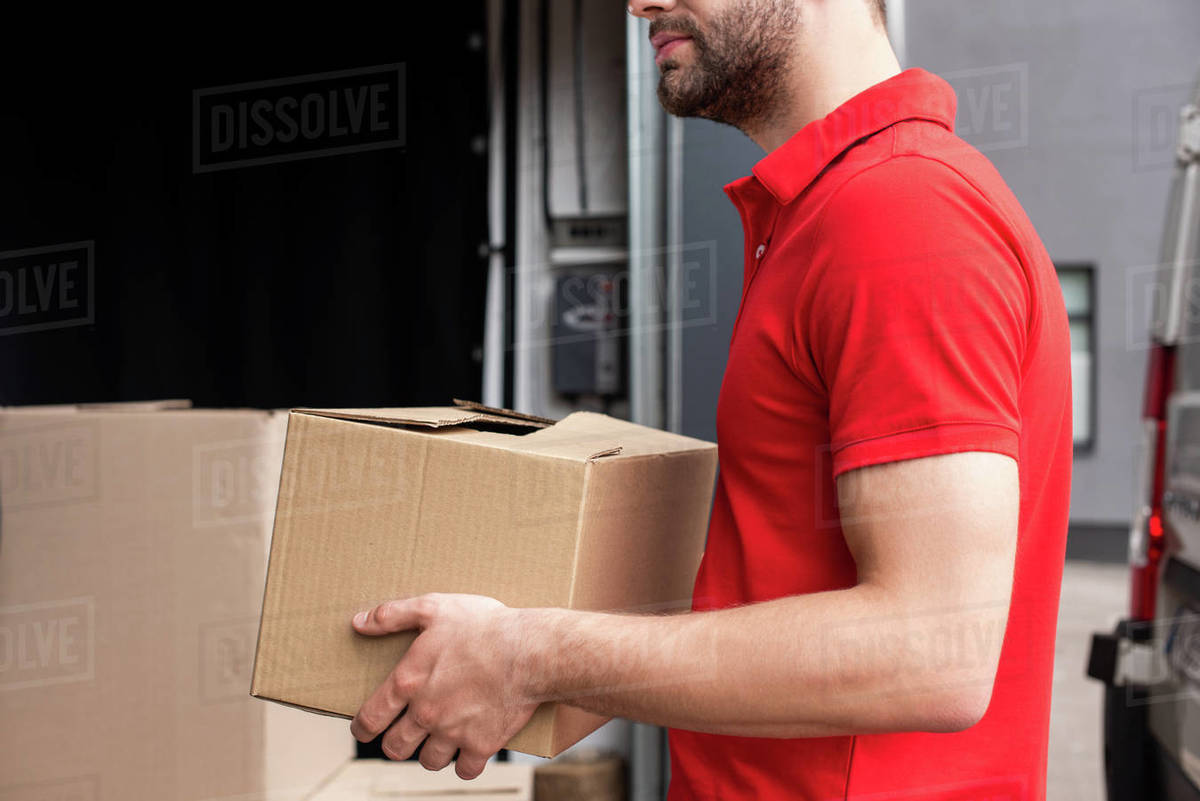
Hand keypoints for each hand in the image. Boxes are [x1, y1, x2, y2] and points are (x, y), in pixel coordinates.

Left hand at [349, 593, 540, 779]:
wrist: (529, 651)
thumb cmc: (483, 626)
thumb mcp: (433, 608)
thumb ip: (392, 615)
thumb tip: (358, 623)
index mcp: (408, 682)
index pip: (370, 718)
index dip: (362, 728)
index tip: (364, 729)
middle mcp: (425, 713)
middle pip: (395, 748)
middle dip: (396, 744)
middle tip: (404, 736)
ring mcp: (453, 732)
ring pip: (429, 761)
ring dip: (431, 753)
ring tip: (438, 742)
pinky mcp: (482, 745)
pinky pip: (466, 769)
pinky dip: (466, 763)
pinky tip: (469, 751)